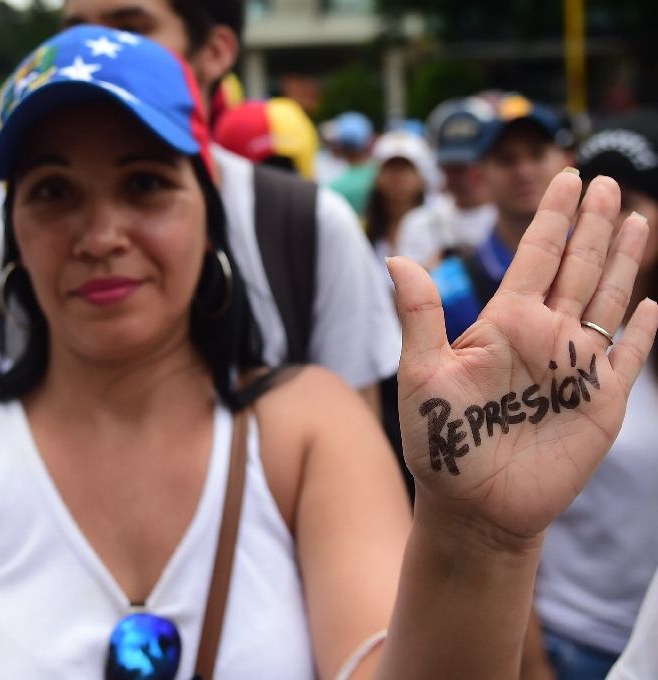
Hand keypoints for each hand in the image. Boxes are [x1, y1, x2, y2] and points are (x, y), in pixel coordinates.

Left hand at [390, 172, 657, 545]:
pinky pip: (629, 356)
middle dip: (592, 224)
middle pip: (576, 266)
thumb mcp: (422, 374)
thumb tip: (396, 257)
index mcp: (503, 323)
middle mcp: (544, 336)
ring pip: (607, 299)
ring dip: (621, 261)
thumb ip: (419, 316)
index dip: (553, 217)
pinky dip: (642, 331)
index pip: (535, 257)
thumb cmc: (440, 442)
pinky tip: (650, 305)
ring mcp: (574, 366)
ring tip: (635, 217)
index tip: (567, 178)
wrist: (474, 506)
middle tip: (605, 180)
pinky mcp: (601, 401)